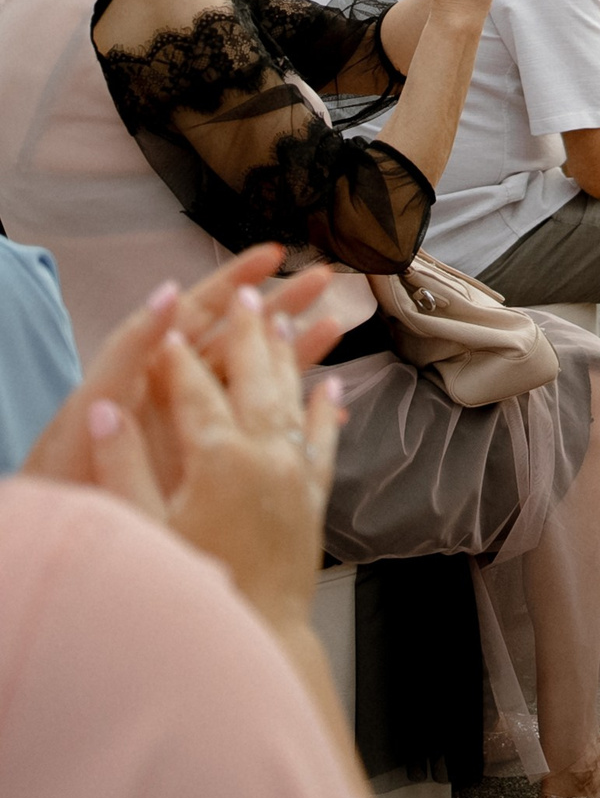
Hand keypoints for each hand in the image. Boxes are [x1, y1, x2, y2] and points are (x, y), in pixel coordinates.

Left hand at [21, 246, 348, 494]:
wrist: (72, 540)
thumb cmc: (66, 476)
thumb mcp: (93, 404)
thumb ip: (128, 352)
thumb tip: (167, 297)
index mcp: (144, 371)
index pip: (194, 314)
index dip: (233, 283)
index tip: (271, 257)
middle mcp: (172, 394)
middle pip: (233, 339)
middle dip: (278, 307)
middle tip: (320, 281)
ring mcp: (191, 428)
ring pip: (252, 379)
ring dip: (293, 352)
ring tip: (335, 325)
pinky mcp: (208, 461)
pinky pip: (257, 428)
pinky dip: (292, 416)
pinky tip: (327, 407)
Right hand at [85, 291, 342, 629]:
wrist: (255, 636)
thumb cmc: (189, 586)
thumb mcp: (141, 528)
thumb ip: (122, 465)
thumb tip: (107, 407)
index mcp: (220, 459)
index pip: (194, 391)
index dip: (176, 356)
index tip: (167, 324)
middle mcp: (267, 457)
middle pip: (256, 378)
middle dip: (250, 331)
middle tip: (249, 290)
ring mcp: (296, 476)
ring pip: (294, 400)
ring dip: (291, 356)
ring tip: (291, 317)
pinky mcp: (313, 500)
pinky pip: (323, 442)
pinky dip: (325, 410)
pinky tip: (332, 385)